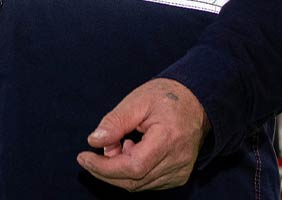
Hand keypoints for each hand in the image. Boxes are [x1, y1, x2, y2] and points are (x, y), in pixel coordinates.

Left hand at [77, 78, 209, 191]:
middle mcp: (178, 161)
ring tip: (119, 144)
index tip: (84, 156)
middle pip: (133, 180)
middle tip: (95, 151)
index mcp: (169, 139)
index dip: (104, 167)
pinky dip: (132, 172)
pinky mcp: (179, 177)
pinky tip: (132, 151)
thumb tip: (94, 141)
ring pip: (138, 185)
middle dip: (106, 169)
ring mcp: (180, 172)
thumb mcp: (138, 100)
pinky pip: (147, 182)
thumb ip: (115, 121)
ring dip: (118, 170)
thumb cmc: (167, 97)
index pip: (133, 167)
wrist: (197, 102)